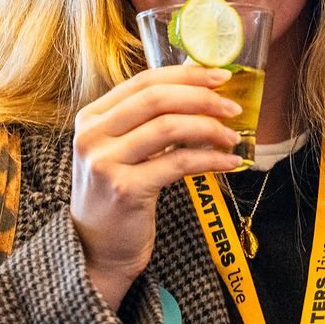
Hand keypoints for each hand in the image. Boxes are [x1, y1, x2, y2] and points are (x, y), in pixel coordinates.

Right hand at [71, 63, 243, 309]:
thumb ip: (146, 122)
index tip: (220, 76)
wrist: (96, 249)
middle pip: (157, 98)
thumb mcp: (120, 151)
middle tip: (233, 107)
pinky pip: (178, 163)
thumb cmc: (116, 196)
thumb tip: (198, 90)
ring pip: (169, 127)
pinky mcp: (125, 190)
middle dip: (202, 98)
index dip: (185, 74)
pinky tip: (228, 162)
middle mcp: (92, 135)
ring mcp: (105, 162)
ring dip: (209, 128)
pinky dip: (209, 159)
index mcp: (91, 117)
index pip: (144, 81)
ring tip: (231, 137)